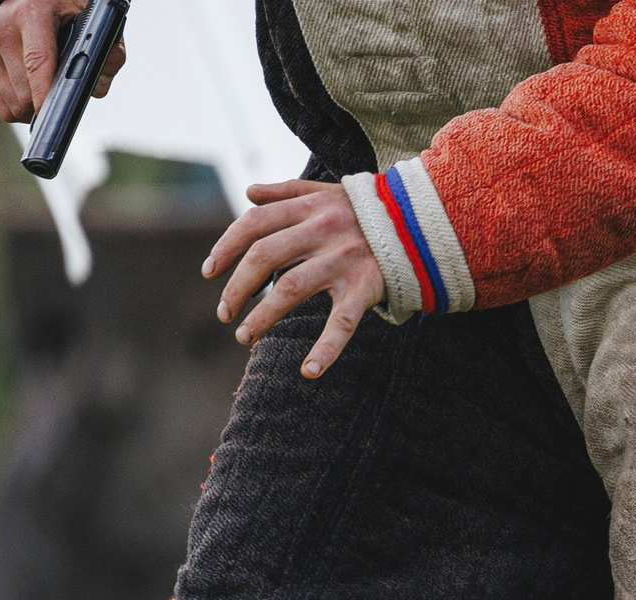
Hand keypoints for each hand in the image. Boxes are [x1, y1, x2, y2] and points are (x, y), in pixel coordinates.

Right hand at [0, 0, 124, 123]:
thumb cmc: (63, 9)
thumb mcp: (92, 19)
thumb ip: (110, 52)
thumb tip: (97, 88)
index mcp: (30, 15)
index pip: (37, 61)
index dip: (44, 91)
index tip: (50, 112)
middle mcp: (2, 30)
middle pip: (24, 91)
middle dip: (48, 104)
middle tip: (65, 98)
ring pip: (14, 104)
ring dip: (35, 110)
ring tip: (49, 94)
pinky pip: (2, 107)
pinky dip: (21, 110)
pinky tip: (34, 96)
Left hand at [204, 179, 385, 378]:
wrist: (426, 223)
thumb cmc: (372, 211)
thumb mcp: (328, 192)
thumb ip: (288, 192)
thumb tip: (250, 192)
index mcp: (308, 207)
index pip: (252, 224)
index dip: (225, 248)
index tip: (210, 273)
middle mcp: (322, 230)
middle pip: (263, 257)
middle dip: (237, 287)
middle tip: (225, 314)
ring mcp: (344, 260)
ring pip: (290, 289)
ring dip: (262, 316)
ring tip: (245, 337)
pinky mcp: (367, 287)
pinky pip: (342, 322)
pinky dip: (325, 349)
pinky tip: (309, 372)